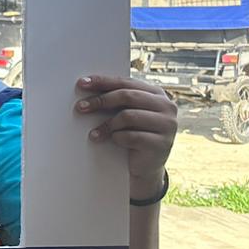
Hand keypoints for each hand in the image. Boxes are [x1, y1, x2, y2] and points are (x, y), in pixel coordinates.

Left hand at [75, 76, 176, 195]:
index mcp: (157, 94)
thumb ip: (117, 100)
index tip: (82, 84)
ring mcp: (167, 125)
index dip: (103, 82)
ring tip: (94, 133)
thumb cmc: (132, 134)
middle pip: (127, 96)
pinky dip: (117, 138)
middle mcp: (166, 107)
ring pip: (128, 116)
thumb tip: (86, 86)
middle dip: (101, 100)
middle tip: (80, 107)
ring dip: (107, 124)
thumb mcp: (127, 114)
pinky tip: (112, 141)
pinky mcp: (162, 143)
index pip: (126, 83)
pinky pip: (131, 136)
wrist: (144, 166)